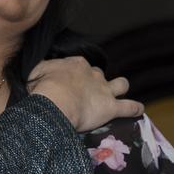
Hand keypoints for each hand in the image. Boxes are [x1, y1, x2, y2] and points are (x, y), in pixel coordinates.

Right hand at [28, 56, 143, 131]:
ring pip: (121, 84)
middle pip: (100, 74)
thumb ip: (42, 70)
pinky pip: (131, 106)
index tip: (70, 82)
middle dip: (96, 81)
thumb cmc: (42, 87)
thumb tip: (40, 71)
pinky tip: (138, 110)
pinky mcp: (112, 107)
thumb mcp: (36, 72)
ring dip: (120, 88)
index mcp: (76, 64)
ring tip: (118, 94)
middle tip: (87, 92)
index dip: (77, 74)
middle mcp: (94, 74)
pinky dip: (135, 108)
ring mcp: (104, 90)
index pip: (81, 65)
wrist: (55, 102)